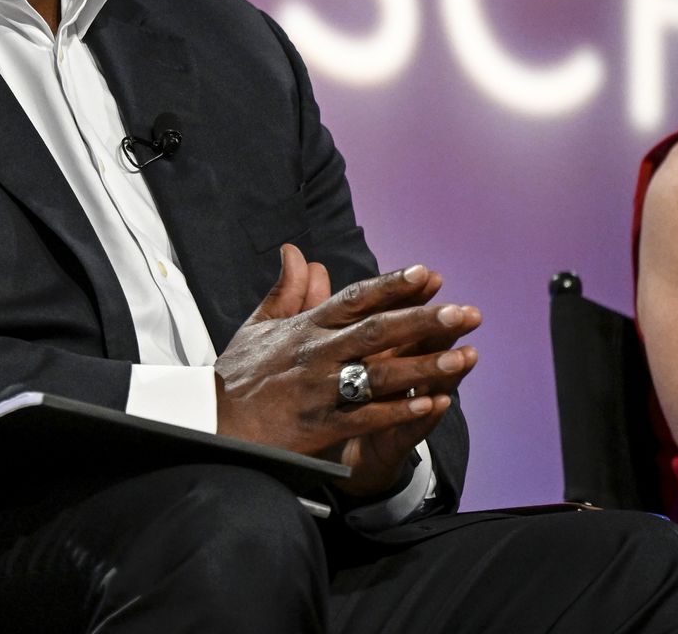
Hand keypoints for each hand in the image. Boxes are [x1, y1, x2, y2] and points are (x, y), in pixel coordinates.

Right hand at [214, 245, 480, 494]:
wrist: (210, 421)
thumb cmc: (238, 373)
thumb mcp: (258, 324)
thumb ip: (286, 289)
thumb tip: (295, 251)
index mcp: (305, 327)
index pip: (356, 299)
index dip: (393, 285)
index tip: (429, 274)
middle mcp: (316, 353)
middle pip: (378, 331)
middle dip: (425, 321)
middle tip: (467, 313)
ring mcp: (318, 390)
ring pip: (379, 374)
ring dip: (425, 366)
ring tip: (466, 358)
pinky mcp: (318, 426)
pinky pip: (365, 416)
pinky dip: (399, 410)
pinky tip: (432, 403)